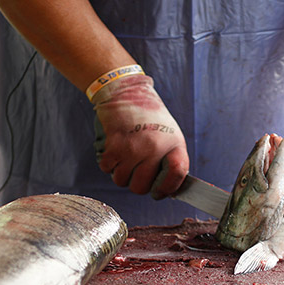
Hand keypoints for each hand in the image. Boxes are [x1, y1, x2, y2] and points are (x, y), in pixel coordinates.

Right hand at [91, 73, 188, 196]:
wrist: (126, 91)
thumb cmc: (148, 115)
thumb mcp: (170, 133)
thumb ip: (170, 159)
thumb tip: (166, 190)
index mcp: (173, 143)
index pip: (176, 176)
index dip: (167, 189)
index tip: (158, 192)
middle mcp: (154, 148)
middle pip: (142, 187)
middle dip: (137, 183)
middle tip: (136, 170)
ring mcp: (133, 149)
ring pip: (122, 181)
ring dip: (121, 173)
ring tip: (125, 156)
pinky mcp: (113, 146)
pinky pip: (107, 170)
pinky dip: (108, 163)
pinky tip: (115, 149)